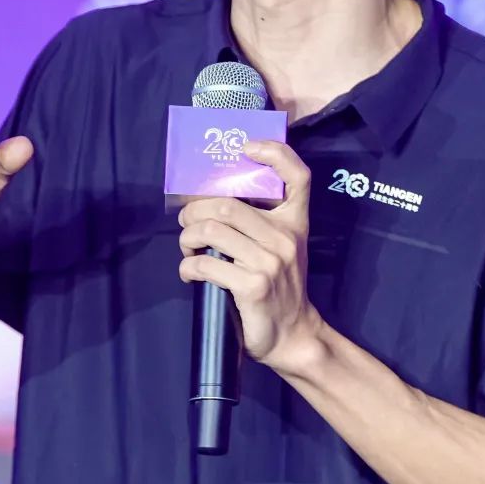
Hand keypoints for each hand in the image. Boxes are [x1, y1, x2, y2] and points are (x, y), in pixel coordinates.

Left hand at [177, 139, 320, 371]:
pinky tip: (190, 274)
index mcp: (295, 222)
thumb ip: (260, 223)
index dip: (274, 153)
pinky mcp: (253, 286)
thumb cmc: (280, 287)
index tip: (245, 148)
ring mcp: (270, 262)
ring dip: (187, 238)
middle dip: (194, 212)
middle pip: (227, 204)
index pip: (298, 176)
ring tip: (187, 249)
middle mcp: (285, 237)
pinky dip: (188, 267)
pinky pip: (205, 264)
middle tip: (186, 225)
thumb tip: (210, 200)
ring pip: (211, 231)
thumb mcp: (282, 249)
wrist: (293, 335)